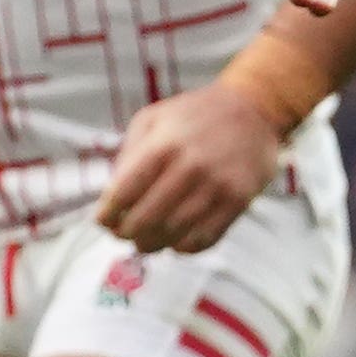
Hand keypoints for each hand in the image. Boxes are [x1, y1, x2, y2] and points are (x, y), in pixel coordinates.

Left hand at [97, 77, 286, 253]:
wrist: (254, 109)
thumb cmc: (194, 115)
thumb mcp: (151, 119)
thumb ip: (129, 155)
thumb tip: (112, 196)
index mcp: (163, 145)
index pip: (125, 191)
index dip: (108, 213)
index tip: (102, 220)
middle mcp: (191, 167)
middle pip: (148, 217)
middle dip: (127, 233)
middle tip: (121, 234)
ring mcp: (218, 186)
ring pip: (176, 232)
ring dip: (154, 244)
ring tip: (144, 242)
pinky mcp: (240, 200)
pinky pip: (208, 236)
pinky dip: (186, 247)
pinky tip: (175, 243)